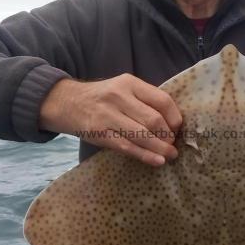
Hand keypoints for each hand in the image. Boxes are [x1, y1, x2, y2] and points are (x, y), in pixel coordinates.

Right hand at [39, 74, 182, 166]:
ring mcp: (108, 116)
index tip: (177, 129)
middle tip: (172, 144)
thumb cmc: (102, 98)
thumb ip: (144, 100)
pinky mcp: (100, 134)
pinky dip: (146, 156)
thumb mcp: (122, 89)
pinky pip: (128, 147)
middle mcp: (119, 96)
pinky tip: (157, 161)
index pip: (162, 100)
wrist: (67, 103)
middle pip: (154, 120)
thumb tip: (172, 123)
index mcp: (130, 83)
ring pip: (143, 135)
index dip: (175, 118)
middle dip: (168, 136)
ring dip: (161, 148)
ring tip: (169, 155)